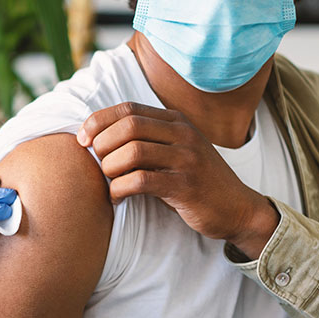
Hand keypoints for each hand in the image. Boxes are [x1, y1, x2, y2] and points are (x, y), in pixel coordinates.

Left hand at [76, 102, 279, 258]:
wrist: (235, 208)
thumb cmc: (192, 182)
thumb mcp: (172, 152)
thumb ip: (144, 140)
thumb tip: (95, 139)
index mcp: (175, 121)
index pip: (127, 109)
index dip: (98, 122)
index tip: (82, 140)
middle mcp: (182, 133)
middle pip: (128, 125)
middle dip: (102, 145)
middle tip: (98, 164)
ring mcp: (187, 158)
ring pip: (133, 151)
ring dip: (110, 168)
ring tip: (109, 181)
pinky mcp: (186, 186)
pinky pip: (141, 180)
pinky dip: (120, 189)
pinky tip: (117, 197)